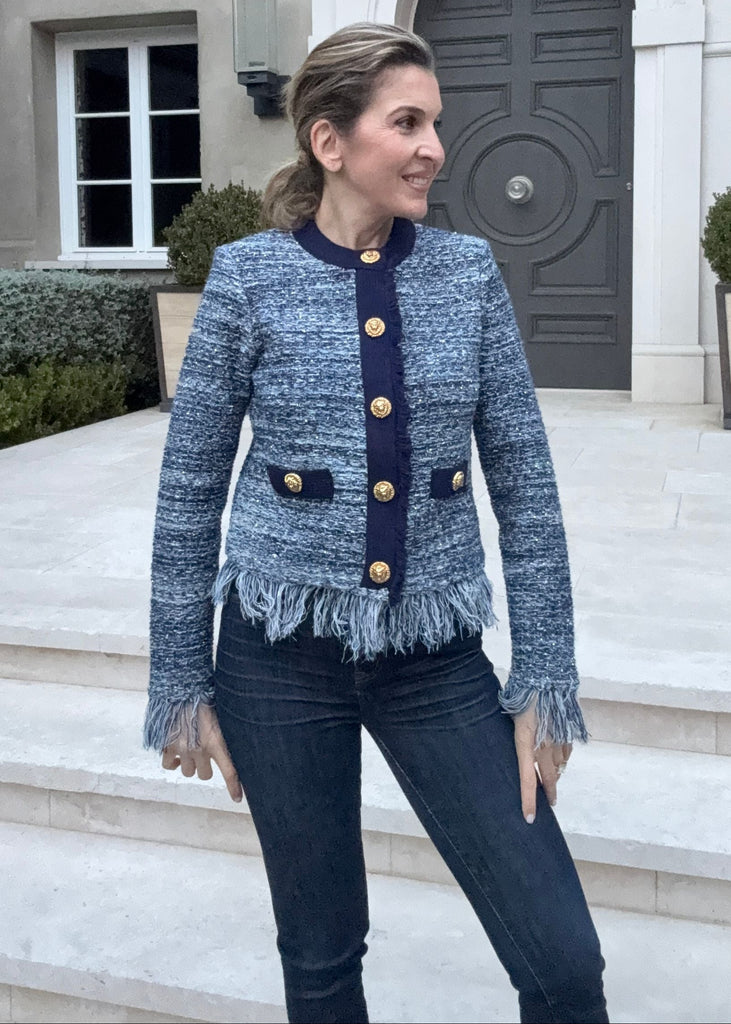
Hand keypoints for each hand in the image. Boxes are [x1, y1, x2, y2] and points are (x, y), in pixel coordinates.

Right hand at [161, 703, 242, 802]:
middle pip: (205, 774)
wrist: (180, 687)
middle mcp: (199, 749)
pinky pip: (169, 765)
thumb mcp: (222, 714)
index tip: (237, 799)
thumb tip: (229, 742)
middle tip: (205, 753)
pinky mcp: (166, 745)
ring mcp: (181, 749)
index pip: (230, 771)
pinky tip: (175, 751)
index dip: (234, 787)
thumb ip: (224, 733)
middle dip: (206, 766)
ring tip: (191, 748)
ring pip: (187, 771)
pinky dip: (172, 761)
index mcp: (217, 741)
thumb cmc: (204, 696)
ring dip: (190, 763)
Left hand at [513, 701, 571, 823]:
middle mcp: (544, 745)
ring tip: (551, 779)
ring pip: (559, 765)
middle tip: (550, 804)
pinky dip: (563, 757)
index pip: (527, 779)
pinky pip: (566, 751)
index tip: (530, 819)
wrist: (545, 677)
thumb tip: (517, 744)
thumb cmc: (521, 694)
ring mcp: (559, 739)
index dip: (528, 801)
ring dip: (555, 773)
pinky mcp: (568, 731)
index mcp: (525, 742)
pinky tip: (560, 756)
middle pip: (548, 778)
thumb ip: (515, 734)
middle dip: (549, 793)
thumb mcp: (511, 717)